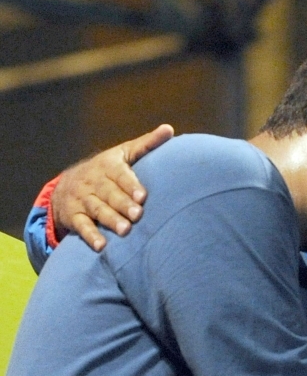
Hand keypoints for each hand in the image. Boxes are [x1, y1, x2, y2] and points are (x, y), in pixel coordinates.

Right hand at [51, 124, 172, 250]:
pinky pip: (81, 226)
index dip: (130, 184)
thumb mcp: (123, 153)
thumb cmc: (107, 169)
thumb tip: (169, 129)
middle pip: (108, 193)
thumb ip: (146, 144)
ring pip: (96, 209)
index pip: (118, 174)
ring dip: (110, 220)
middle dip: (122, 204)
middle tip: (137, 215)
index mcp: (107, 165)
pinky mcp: (73, 216)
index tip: (143, 196)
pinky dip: (90, 236)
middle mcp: (92, 181)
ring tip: (125, 230)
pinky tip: (101, 246)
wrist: (67, 185)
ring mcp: (81, 199)